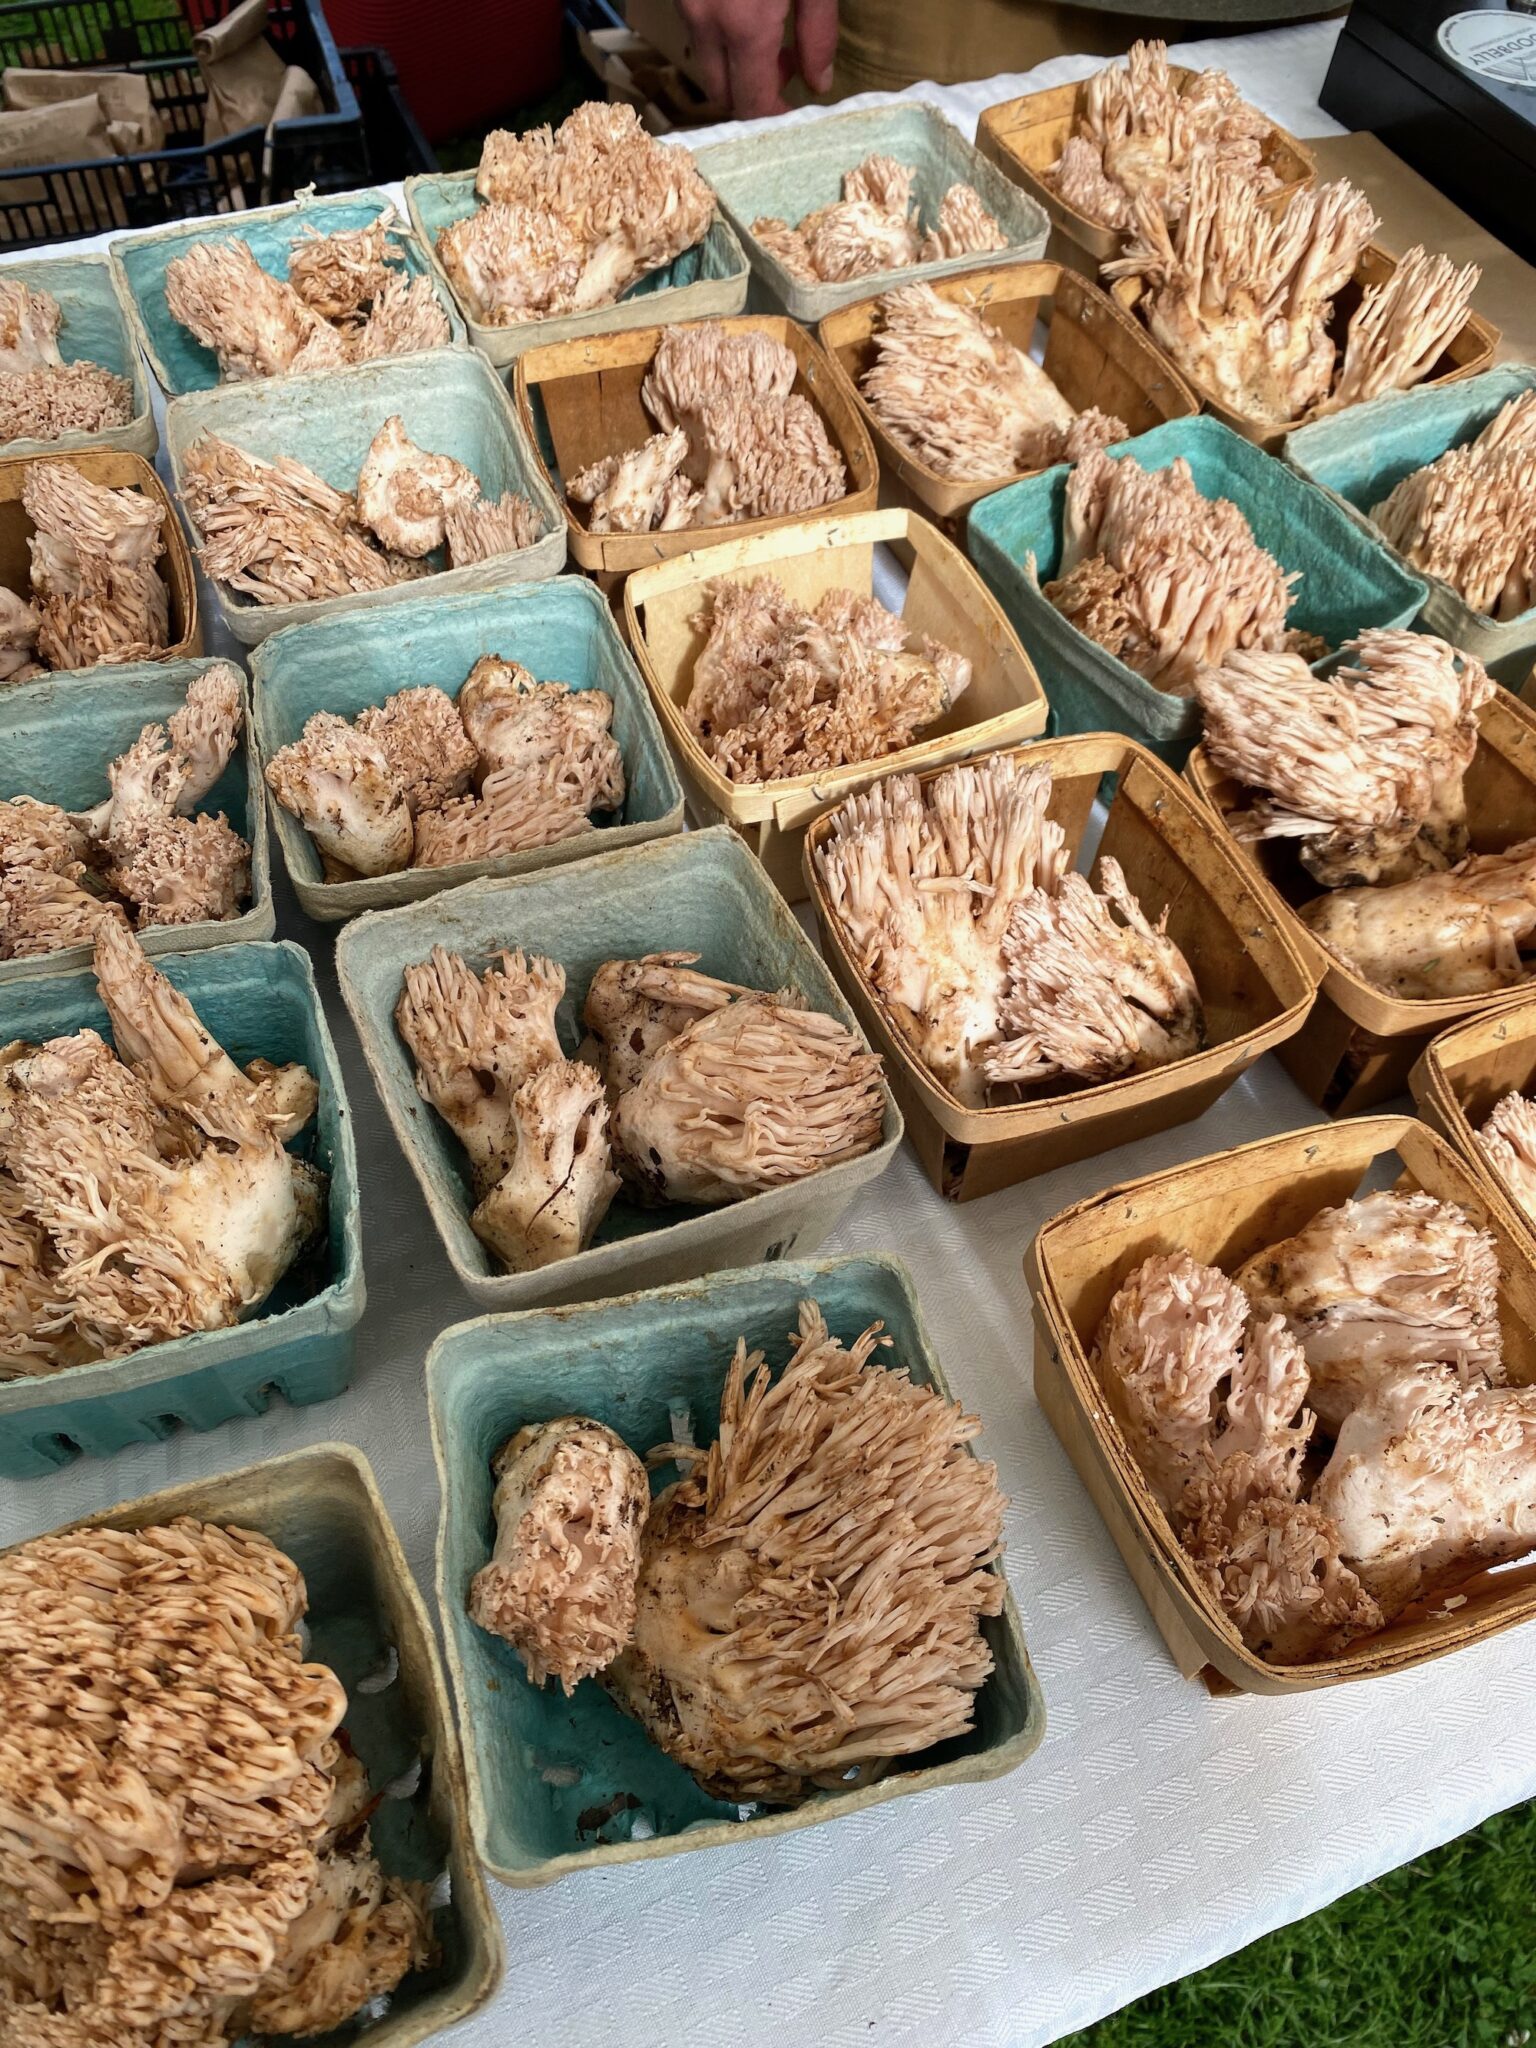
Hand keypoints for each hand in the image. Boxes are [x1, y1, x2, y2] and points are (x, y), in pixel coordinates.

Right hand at [676, 0, 837, 118]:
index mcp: (744, 26)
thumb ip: (818, 31)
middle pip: (721, 93)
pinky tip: (744, 11)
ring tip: (767, 35)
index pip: (752, 103)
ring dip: (733, 67)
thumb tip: (819, 84)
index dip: (775, 119)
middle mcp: (705, 21)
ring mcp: (684, 2)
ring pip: (705, 61)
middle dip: (752, 96)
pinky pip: (697, 29)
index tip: (795, 116)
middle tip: (785, 70)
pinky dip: (720, 36)